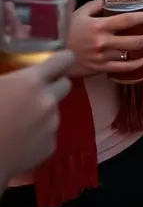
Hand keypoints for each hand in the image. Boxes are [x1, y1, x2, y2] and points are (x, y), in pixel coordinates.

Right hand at [0, 49, 74, 186]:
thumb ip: (12, 77)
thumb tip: (19, 77)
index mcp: (32, 81)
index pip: (64, 59)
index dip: (62, 60)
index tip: (58, 63)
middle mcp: (48, 100)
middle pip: (65, 85)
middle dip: (54, 87)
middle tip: (34, 95)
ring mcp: (52, 125)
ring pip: (55, 112)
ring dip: (43, 114)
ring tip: (20, 123)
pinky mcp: (50, 147)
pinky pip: (49, 135)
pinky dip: (39, 136)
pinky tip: (21, 141)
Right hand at [67, 0, 142, 78]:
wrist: (51, 55)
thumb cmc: (65, 31)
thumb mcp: (78, 13)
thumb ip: (94, 5)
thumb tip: (106, 0)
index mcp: (100, 26)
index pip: (127, 20)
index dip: (142, 17)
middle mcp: (104, 42)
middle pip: (133, 40)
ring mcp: (103, 58)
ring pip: (129, 55)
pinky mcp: (100, 69)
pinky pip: (122, 69)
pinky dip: (136, 65)